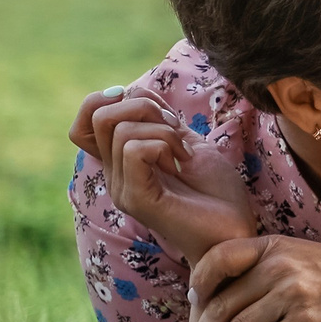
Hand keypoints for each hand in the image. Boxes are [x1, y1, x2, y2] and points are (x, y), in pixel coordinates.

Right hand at [71, 84, 253, 263]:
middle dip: (144, 108)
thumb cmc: (217, 193)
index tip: (148, 107)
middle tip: (175, 130)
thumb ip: (158, 120)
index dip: (104, 102)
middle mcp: (115, 176)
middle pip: (99, 117)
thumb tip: (132, 90)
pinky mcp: (136, 199)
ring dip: (163, 131)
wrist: (236, 231)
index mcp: (122, 162)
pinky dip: (164, 145)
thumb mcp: (187, 142)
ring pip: (121, 131)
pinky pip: (134, 150)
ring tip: (183, 154)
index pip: (84, 122)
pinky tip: (181, 163)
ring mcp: (122, 189)